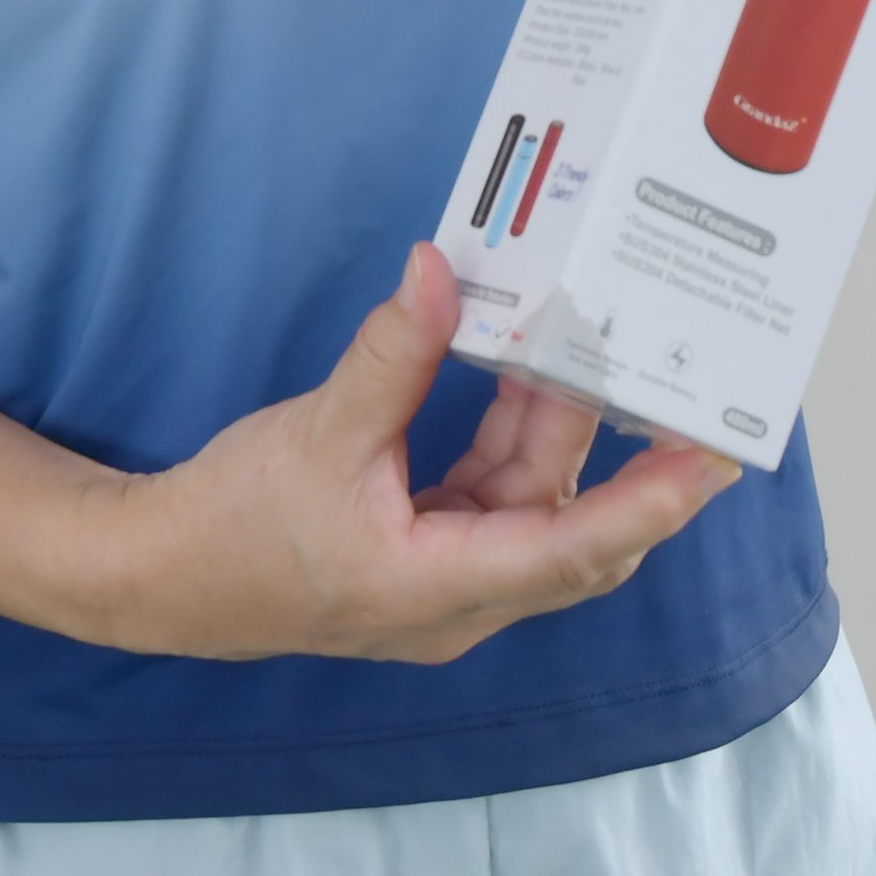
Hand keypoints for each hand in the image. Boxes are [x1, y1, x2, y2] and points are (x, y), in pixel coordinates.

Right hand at [46, 246, 734, 664]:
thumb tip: (437, 274)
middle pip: (571, 530)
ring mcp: (447, 581)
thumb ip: (390, 356)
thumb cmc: (234, 526)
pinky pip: (496, 496)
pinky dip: (513, 437)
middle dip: (625, 457)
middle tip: (682, 390)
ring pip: (534, 505)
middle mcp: (460, 600)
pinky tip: (519, 373)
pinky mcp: (429, 553)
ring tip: (584, 345)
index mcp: (436, 588)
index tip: (713, 463)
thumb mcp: (317, 433)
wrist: (162, 576)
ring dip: (556, 427)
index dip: (650, 505)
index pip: (572, 552)